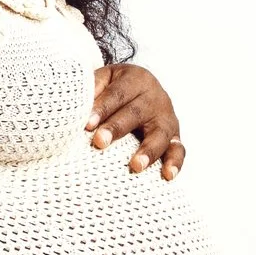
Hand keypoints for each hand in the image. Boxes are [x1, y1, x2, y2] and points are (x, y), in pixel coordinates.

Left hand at [85, 62, 183, 179]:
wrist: (142, 88)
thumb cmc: (116, 87)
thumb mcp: (104, 79)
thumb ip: (92, 88)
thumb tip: (77, 106)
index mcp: (136, 79)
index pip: (117, 94)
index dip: (102, 108)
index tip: (87, 124)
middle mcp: (155, 97)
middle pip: (136, 113)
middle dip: (117, 128)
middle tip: (100, 142)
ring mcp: (167, 118)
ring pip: (160, 134)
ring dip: (148, 150)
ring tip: (136, 165)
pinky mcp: (174, 136)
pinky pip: (178, 149)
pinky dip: (175, 162)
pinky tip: (168, 175)